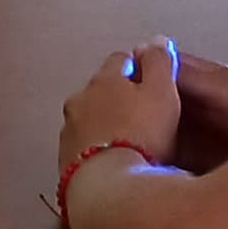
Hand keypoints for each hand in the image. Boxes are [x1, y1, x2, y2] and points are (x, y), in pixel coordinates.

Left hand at [60, 45, 184, 177]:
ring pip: (88, 118)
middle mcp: (79, 100)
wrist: (110, 187)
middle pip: (100, 89)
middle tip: (142, 115)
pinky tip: (112, 163)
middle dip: (117, 96)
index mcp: (104, 78)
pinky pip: (83, 148)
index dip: (140, 68)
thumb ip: (160, 62)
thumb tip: (156, 40)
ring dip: (104, 124)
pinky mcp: (65, 162)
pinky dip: (96, 149)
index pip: (121, 60)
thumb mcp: (162, 92)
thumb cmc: (142, 136)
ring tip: (128, 142)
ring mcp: (68, 132)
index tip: (153, 82)